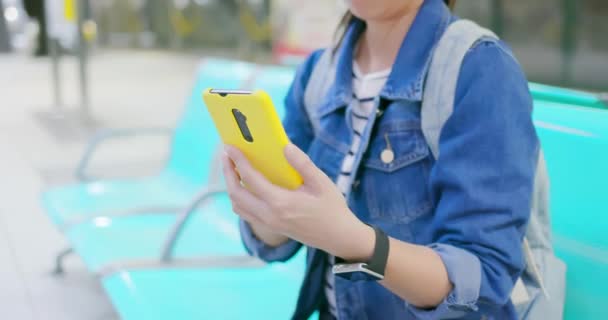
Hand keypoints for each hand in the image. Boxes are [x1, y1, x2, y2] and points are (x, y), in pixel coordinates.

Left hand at [222, 143, 374, 260]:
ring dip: (232, 186)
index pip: (250, 179)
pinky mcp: (271, 227)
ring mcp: (269, 223)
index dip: (238, 161)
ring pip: (238, 205)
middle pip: (236, 193)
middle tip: (226, 155)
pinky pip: (246, 213)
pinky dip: (240, 198)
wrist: (338, 237)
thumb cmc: (332, 208)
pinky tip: (246, 186)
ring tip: (233, 168)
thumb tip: (285, 147)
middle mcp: (270, 215)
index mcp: (281, 203)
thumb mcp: (322, 183)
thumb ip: (302, 164)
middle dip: (228, 173)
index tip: (230, 147)